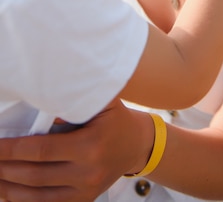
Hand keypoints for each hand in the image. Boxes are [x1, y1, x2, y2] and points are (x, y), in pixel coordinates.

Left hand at [0, 100, 152, 201]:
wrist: (137, 144)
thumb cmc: (116, 119)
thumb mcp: (103, 103)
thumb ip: (75, 102)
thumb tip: (43, 107)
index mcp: (90, 145)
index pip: (42, 150)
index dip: (14, 150)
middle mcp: (87, 173)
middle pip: (35, 176)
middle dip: (5, 169)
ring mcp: (85, 191)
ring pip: (37, 197)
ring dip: (9, 188)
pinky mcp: (83, 201)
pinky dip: (25, 201)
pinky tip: (10, 193)